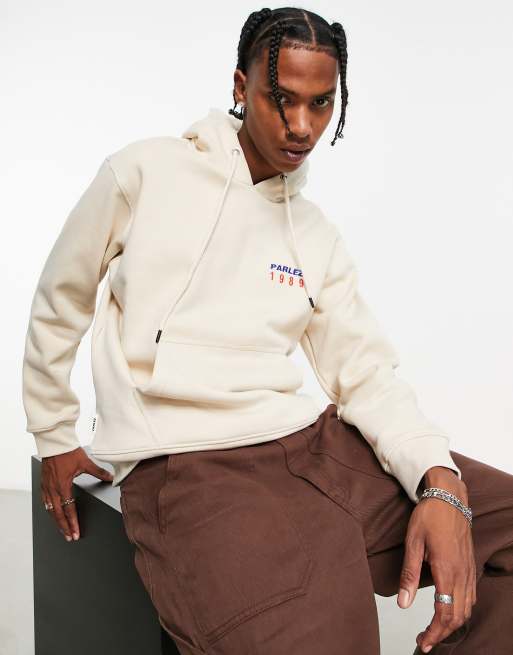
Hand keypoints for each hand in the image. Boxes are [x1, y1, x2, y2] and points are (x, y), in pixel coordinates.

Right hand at [41, 447, 113, 541]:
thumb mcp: (86, 463)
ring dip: (56, 521)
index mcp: (63, 486)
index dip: (73, 523)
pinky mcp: (43, 483)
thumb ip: (99, 472)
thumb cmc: (69, 452)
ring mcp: (46, 487)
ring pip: (50, 510)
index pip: (69, 510)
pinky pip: (45, 501)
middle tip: (70, 538)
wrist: (55, 443)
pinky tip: (53, 514)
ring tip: (62, 530)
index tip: (76, 533)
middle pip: (57, 514)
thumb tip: (111, 478)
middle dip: (64, 527)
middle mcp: (53, 489)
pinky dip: (49, 511)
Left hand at [397, 468, 475, 652]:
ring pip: (466, 609)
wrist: (449, 497)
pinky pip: (471, 597)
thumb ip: (409, 575)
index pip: (444, 614)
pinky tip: (449, 611)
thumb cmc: (430, 516)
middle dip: (441, 634)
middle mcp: (462, 575)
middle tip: (424, 641)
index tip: (422, 642)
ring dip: (452, 624)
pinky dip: (461, 611)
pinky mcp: (471, 566)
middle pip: (457, 617)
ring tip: (434, 630)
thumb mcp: (413, 543)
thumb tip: (403, 603)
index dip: (434, 633)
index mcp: (447, 571)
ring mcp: (469, 571)